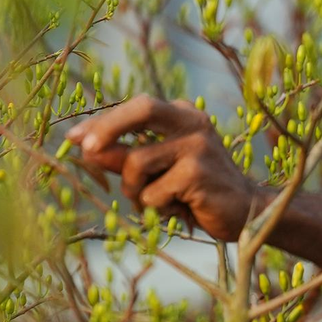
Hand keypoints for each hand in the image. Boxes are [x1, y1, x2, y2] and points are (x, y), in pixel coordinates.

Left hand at [65, 95, 265, 241]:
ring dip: (136, 192)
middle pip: (140, 110)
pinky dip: (157, 208)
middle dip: (107, 128)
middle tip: (84, 150)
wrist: (248, 213)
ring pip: (137, 164)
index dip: (102, 122)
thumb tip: (87, 149)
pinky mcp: (199, 172)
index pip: (135, 108)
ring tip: (161, 202)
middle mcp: (191, 122)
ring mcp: (198, 145)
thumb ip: (126, 158)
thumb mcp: (158, 171)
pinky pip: (153, 193)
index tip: (73, 138)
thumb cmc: (197, 191)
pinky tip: (182, 209)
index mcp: (182, 115)